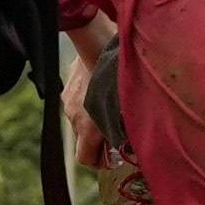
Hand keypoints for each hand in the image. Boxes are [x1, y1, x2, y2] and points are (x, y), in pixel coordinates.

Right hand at [67, 50, 149, 204]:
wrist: (97, 41)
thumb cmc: (119, 72)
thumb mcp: (128, 104)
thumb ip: (127, 128)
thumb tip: (138, 144)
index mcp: (89, 126)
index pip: (85, 159)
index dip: (100, 162)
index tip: (113, 157)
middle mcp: (75, 117)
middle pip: (83, 142)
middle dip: (98, 142)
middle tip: (116, 135)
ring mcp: (68, 103)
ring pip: (80, 122)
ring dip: (94, 121)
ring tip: (110, 110)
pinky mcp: (66, 89)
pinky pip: (77, 105)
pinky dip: (88, 104)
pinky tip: (100, 92)